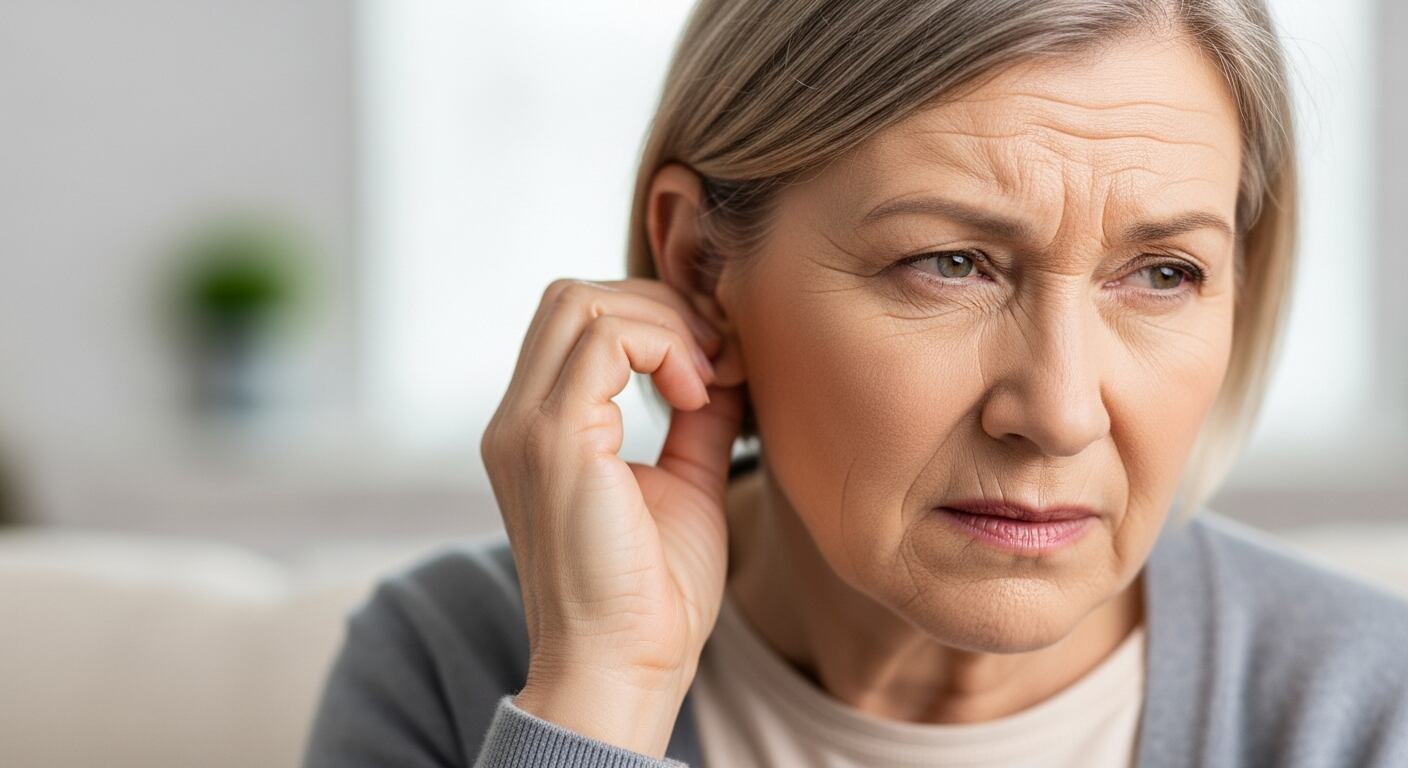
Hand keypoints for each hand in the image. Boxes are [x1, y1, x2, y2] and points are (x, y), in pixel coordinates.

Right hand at [479, 277, 744, 757]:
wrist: (625, 667)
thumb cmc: (654, 594)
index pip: (577, 321)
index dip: (654, 319)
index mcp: (539, 430)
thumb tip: (726, 360)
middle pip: (573, 296)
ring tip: (707, 380)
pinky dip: (662, 348)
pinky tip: (697, 396)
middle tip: (716, 359)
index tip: (716, 364)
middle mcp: (517, 420)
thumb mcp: (685, 482)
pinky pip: (603, 338)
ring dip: (663, 325)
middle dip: (658, 308)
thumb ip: (696, 417)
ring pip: (582, 303)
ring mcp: (527, 427)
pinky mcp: (553, 439)